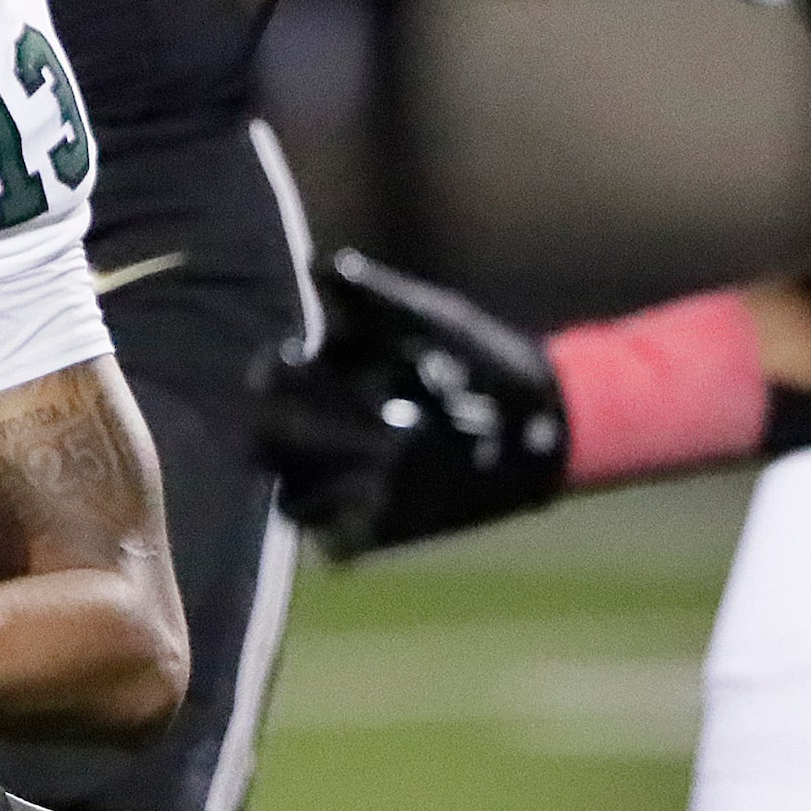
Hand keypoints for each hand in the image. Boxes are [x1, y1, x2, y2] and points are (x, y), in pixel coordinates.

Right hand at [253, 251, 569, 559]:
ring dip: (321, 485)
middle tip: (366, 418)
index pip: (269, 381)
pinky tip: (385, 502)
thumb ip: (379, 294)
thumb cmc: (484, 358)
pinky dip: (346, 533)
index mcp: (325, 378)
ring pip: (290, 498)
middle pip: (267, 442)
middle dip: (300, 430)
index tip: (300, 359)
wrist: (543, 423)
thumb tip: (325, 265)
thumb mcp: (436, 319)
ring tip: (383, 461)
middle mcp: (323, 432)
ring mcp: (345, 484)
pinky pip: (335, 546)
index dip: (277, 374)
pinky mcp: (374, 529)